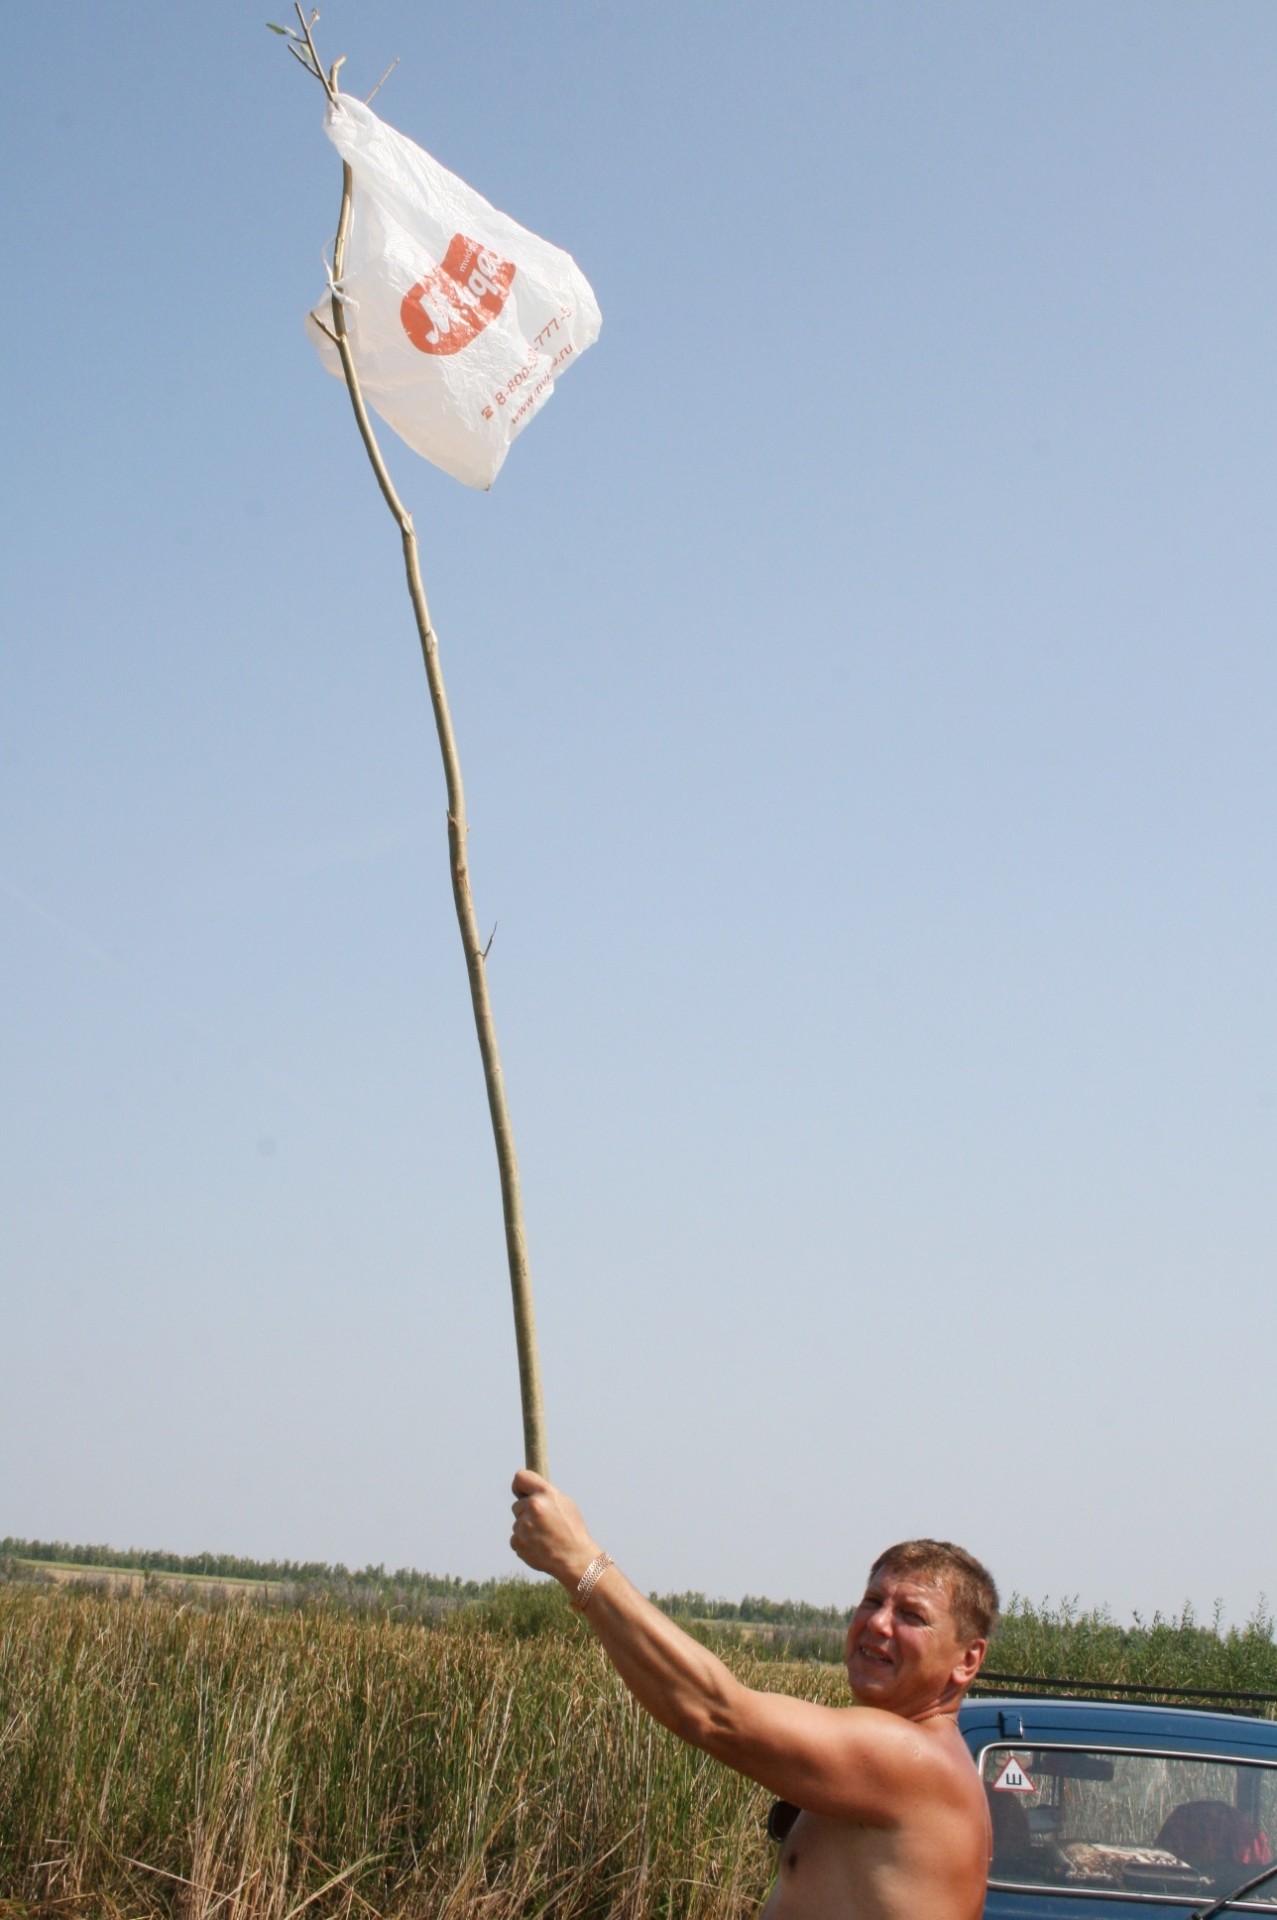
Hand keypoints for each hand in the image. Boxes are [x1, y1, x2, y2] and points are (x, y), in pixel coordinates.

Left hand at [510, 1470, 601, 1589]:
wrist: (574, 1559)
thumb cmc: (572, 1530)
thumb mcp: (565, 1504)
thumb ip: (545, 1495)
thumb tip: (530, 1491)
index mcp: (546, 1494)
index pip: (521, 1477)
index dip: (519, 1486)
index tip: (521, 1493)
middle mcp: (533, 1507)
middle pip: (517, 1505)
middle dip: (526, 1513)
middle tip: (543, 1524)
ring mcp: (523, 1525)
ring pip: (517, 1523)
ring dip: (526, 1529)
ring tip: (544, 1538)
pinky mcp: (518, 1541)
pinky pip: (515, 1539)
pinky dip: (524, 1543)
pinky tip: (539, 1547)